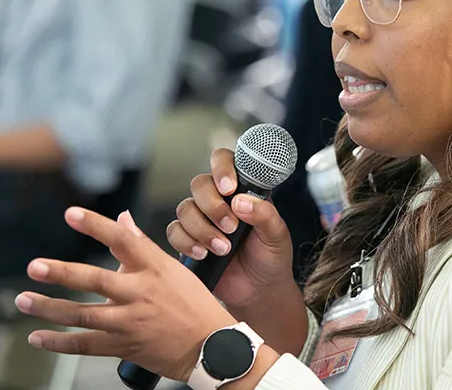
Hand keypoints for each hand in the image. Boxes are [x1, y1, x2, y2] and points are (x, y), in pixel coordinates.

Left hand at [15, 207, 236, 382]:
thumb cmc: (195, 305)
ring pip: (83, 314)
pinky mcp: (124, 346)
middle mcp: (142, 293)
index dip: (96, 225)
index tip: (70, 214)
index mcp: (156, 268)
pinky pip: (84, 345)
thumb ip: (142, 247)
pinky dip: (58, 342)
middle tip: (34, 266)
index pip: (124, 240)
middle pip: (96, 280)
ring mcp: (132, 322)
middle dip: (62, 273)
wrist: (212, 347)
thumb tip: (123, 220)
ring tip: (23, 299)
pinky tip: (38, 336)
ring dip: (49, 308)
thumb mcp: (174, 269)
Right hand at [166, 148, 307, 353]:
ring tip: (224, 248)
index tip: (229, 188)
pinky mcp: (188, 240)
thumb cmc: (271, 257)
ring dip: (203, 229)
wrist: (259, 291)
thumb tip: (241, 202)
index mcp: (242, 190)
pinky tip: (204, 254)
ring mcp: (201, 219)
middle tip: (232, 227)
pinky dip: (187, 242)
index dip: (222, 168)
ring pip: (185, 208)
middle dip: (212, 206)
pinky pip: (174, 232)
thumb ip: (265, 215)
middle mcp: (219, 200)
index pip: (225, 161)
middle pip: (199, 184)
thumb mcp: (277, 235)